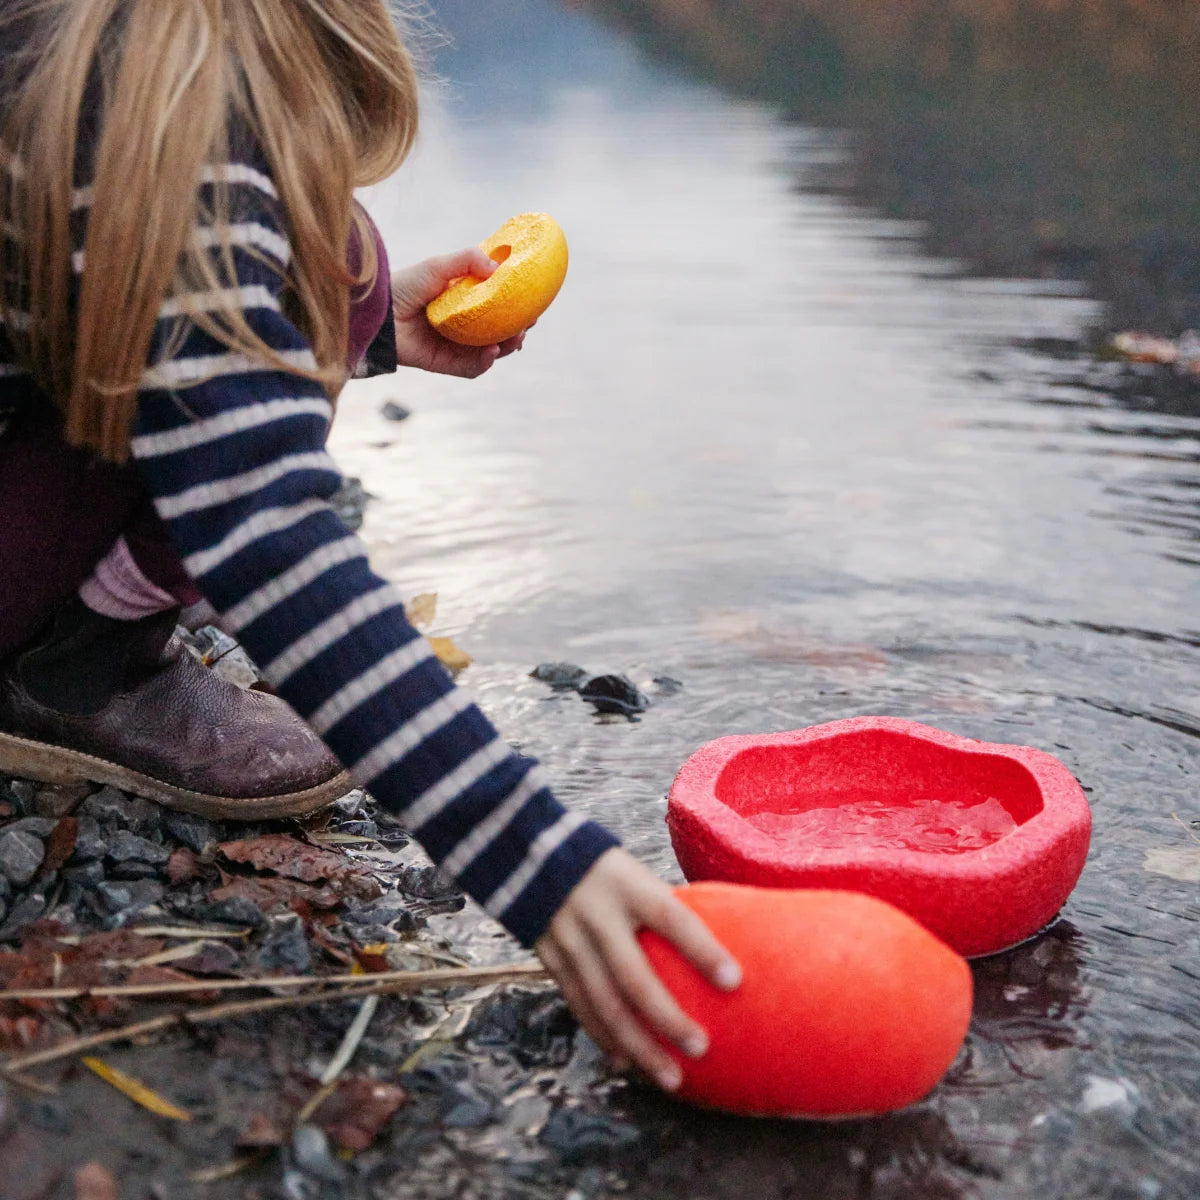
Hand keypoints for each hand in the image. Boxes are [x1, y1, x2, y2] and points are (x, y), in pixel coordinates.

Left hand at [389, 248, 527, 377]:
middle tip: (528, 324)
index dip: (517, 307)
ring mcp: (456, 346)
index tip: (533, 303)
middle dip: (518, 330)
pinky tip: (491, 352)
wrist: (378, 313)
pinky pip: (473, 369)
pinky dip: (485, 362)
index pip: (498, 307)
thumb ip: (468, 260)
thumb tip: (497, 268)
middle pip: (499, 332)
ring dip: (507, 347)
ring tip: (515, 338)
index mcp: (464, 302)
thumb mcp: (438, 266)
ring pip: (491, 353)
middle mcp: (463, 326)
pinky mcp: (446, 364)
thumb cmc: (405, 285)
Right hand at [535, 847, 741, 1092]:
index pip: (671, 918)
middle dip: (667, 1017)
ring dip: (638, 1045)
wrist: (530, 855)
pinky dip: (603, 1038)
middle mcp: (597, 914)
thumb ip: (662, 905)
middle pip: (633, 975)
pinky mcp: (550, 959)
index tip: (734, 981)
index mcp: (627, 886)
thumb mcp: (634, 872)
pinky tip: (627, 1062)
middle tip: (701, 1049)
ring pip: (604, 1003)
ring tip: (670, 1078)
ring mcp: (569, 939)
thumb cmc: (604, 870)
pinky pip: (580, 1005)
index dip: (702, 950)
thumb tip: (717, 941)